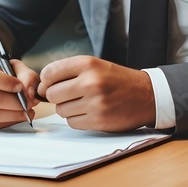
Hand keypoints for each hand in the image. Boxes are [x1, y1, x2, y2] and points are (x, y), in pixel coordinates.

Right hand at [0, 56, 39, 130]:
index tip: (21, 87)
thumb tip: (30, 91)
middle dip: (15, 102)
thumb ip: (23, 74)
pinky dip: (6, 123)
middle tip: (30, 102)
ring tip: (26, 111)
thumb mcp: (7, 64)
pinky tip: (17, 117)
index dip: (6, 82)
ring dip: (13, 115)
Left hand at [37, 55, 155, 131]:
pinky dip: (77, 119)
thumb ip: (69, 72)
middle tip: (71, 94)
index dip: (47, 81)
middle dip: (57, 96)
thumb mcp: (96, 65)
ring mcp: (95, 102)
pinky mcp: (98, 120)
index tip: (53, 83)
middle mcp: (90, 81)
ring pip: (60, 110)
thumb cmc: (118, 80)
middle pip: (51, 94)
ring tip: (84, 102)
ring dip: (68, 108)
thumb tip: (40, 86)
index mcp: (88, 64)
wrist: (146, 95)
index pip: (49, 73)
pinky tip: (90, 112)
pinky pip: (72, 122)